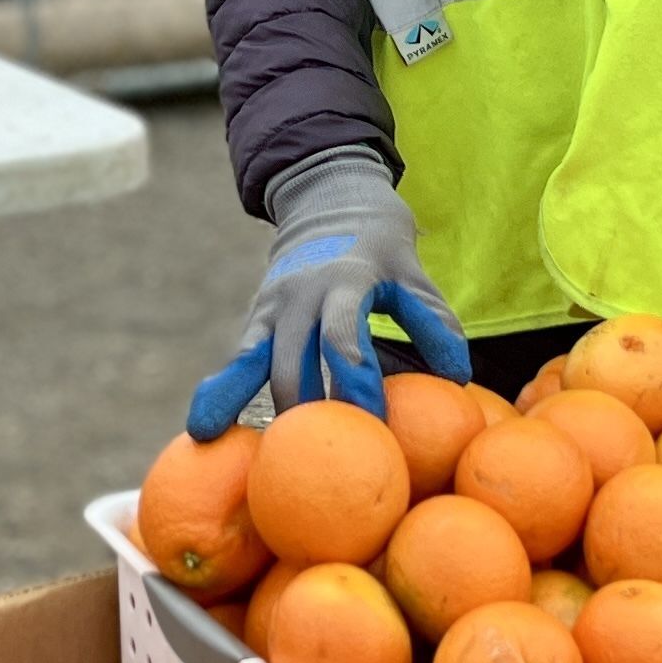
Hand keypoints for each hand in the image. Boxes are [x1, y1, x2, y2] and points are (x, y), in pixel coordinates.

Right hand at [189, 147, 470, 437]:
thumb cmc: (378, 242)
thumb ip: (432, 318)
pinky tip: (203, 430)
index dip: (355, 381)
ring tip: (254, 467)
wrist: (324, 195)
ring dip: (258, 412)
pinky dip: (222, 391)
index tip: (373, 424)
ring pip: (254, 364)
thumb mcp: (410, 268)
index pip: (343, 336)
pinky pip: (238, 360)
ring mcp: (271, 307)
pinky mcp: (256, 320)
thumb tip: (458, 377)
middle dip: (308, 413)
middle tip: (326, 466)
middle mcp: (298, 296)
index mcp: (342, 281)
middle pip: (293, 363)